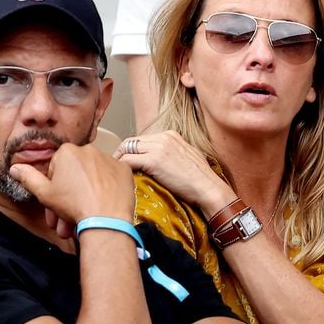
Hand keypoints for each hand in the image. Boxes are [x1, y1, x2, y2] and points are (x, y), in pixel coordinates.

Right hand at [10, 144, 134, 236]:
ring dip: (85, 196)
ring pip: (92, 178)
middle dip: (68, 197)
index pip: (56, 168)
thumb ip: (28, 178)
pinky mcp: (123, 170)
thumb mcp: (44, 193)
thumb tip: (15, 168)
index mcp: (68, 152)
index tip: (55, 203)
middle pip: (75, 175)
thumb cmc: (75, 206)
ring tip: (81, 219)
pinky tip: (100, 205)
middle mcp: (89, 150)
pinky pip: (111, 179)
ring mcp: (108, 159)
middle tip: (65, 218)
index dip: (54, 188)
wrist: (106, 220)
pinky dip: (106, 190)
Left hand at [114, 130, 232, 214]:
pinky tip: (120, 177)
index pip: (142, 138)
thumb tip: (158, 162)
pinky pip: (129, 160)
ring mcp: (158, 148)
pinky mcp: (154, 160)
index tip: (126, 161)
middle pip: (132, 141)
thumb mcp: (186, 157)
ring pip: (127, 148)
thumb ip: (171, 153)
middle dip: (121, 153)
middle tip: (115, 167)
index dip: (131, 150)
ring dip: (119, 160)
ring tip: (114, 173)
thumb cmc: (200, 179)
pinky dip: (122, 167)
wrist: (208, 187)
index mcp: (171, 135)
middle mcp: (164, 137)